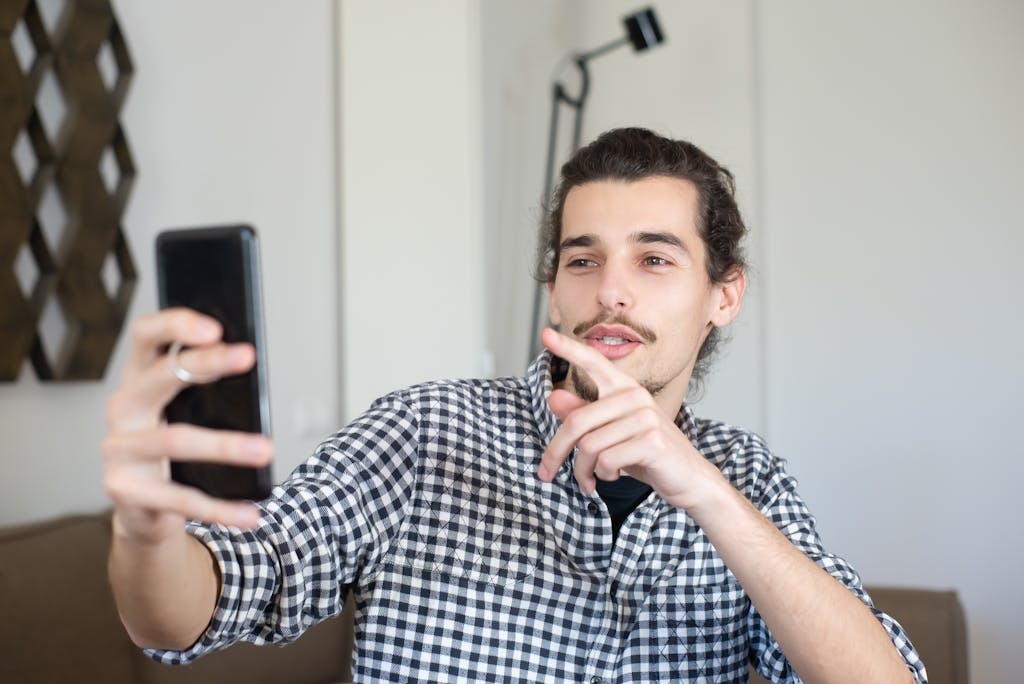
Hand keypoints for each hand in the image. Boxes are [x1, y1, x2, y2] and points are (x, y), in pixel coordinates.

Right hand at [102, 308, 272, 544]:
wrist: (144, 510)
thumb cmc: (173, 449)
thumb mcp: (188, 413)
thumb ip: (207, 390)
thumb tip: (250, 364)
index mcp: (139, 380)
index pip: (146, 336)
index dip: (176, 325)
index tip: (215, 325)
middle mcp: (123, 408)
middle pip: (160, 376)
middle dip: (206, 362)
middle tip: (248, 356)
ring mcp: (119, 450)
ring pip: (175, 439)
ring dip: (226, 444)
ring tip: (265, 449)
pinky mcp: (125, 490)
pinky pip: (179, 498)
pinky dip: (220, 508)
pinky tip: (249, 513)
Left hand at [536, 328, 719, 509]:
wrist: (689, 479)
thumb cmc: (646, 454)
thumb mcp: (610, 434)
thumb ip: (582, 415)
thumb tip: (552, 397)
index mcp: (625, 389)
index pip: (594, 362)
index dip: (569, 349)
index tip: (545, 334)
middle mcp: (636, 397)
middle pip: (577, 422)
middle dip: (556, 452)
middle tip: (545, 473)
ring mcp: (646, 418)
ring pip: (589, 446)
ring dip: (584, 470)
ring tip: (591, 479)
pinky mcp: (652, 442)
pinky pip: (607, 460)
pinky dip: (602, 476)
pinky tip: (613, 477)